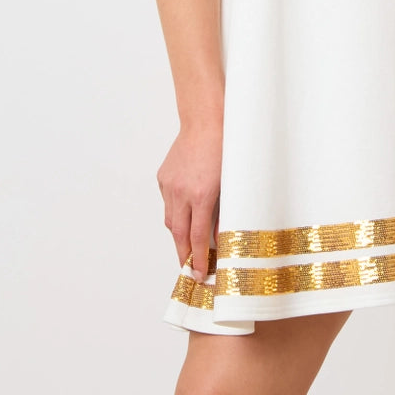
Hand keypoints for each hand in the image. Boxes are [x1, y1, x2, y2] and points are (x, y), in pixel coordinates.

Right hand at [157, 120, 222, 280]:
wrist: (206, 120)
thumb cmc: (226, 148)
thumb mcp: (231, 183)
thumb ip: (224, 212)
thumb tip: (220, 237)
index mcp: (201, 195)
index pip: (196, 238)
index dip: (199, 260)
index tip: (201, 275)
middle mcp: (181, 192)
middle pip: (178, 234)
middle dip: (184, 255)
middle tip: (190, 271)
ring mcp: (169, 184)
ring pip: (170, 219)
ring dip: (179, 234)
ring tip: (188, 245)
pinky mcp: (163, 177)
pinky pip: (168, 201)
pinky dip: (176, 211)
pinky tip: (185, 212)